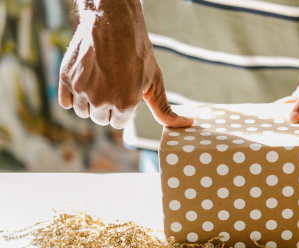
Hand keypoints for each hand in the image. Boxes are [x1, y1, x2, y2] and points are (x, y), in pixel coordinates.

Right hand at [58, 1, 192, 128]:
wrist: (113, 23)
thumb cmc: (137, 52)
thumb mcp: (155, 81)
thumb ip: (164, 109)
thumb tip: (186, 125)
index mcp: (124, 104)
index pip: (118, 123)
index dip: (123, 108)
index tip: (124, 92)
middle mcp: (101, 100)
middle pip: (101, 119)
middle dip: (107, 106)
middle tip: (113, 84)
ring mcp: (81, 90)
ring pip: (83, 112)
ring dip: (90, 102)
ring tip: (99, 81)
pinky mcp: (65, 79)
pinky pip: (66, 102)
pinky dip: (72, 96)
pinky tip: (84, 82)